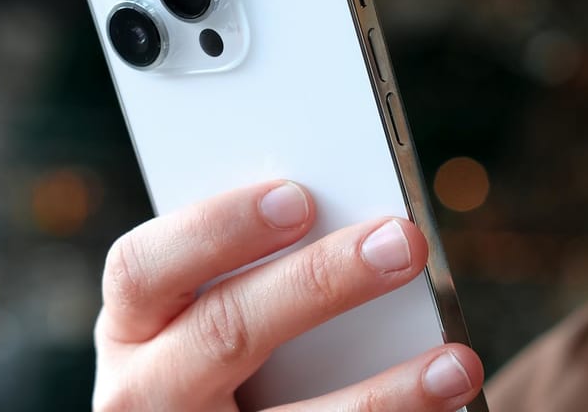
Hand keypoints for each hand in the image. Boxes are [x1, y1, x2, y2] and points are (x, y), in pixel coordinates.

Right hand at [93, 180, 483, 410]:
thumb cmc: (205, 354)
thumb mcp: (193, 315)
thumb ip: (239, 271)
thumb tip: (349, 218)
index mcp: (131, 326)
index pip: (144, 266)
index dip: (219, 227)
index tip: (298, 196)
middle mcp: (143, 392)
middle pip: (225, 330)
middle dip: (318, 282)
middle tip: (402, 242)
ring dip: (381, 393)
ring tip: (455, 363)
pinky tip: (442, 406)